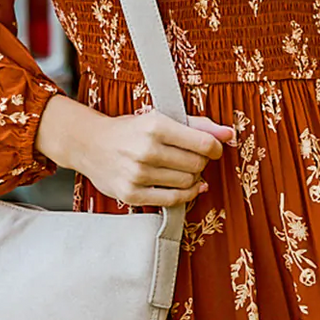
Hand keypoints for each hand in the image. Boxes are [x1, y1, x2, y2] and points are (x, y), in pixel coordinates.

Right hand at [36, 93, 235, 207]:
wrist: (90, 144)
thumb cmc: (129, 130)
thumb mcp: (160, 118)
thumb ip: (197, 125)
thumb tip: (229, 133)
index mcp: (155, 126)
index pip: (203, 143)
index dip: (215, 148)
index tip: (213, 149)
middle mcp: (146, 150)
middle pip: (197, 164)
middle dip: (201, 162)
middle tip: (193, 158)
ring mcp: (138, 174)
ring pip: (187, 183)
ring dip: (193, 178)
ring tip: (184, 170)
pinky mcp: (132, 194)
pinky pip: (173, 200)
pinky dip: (186, 195)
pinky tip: (186, 187)